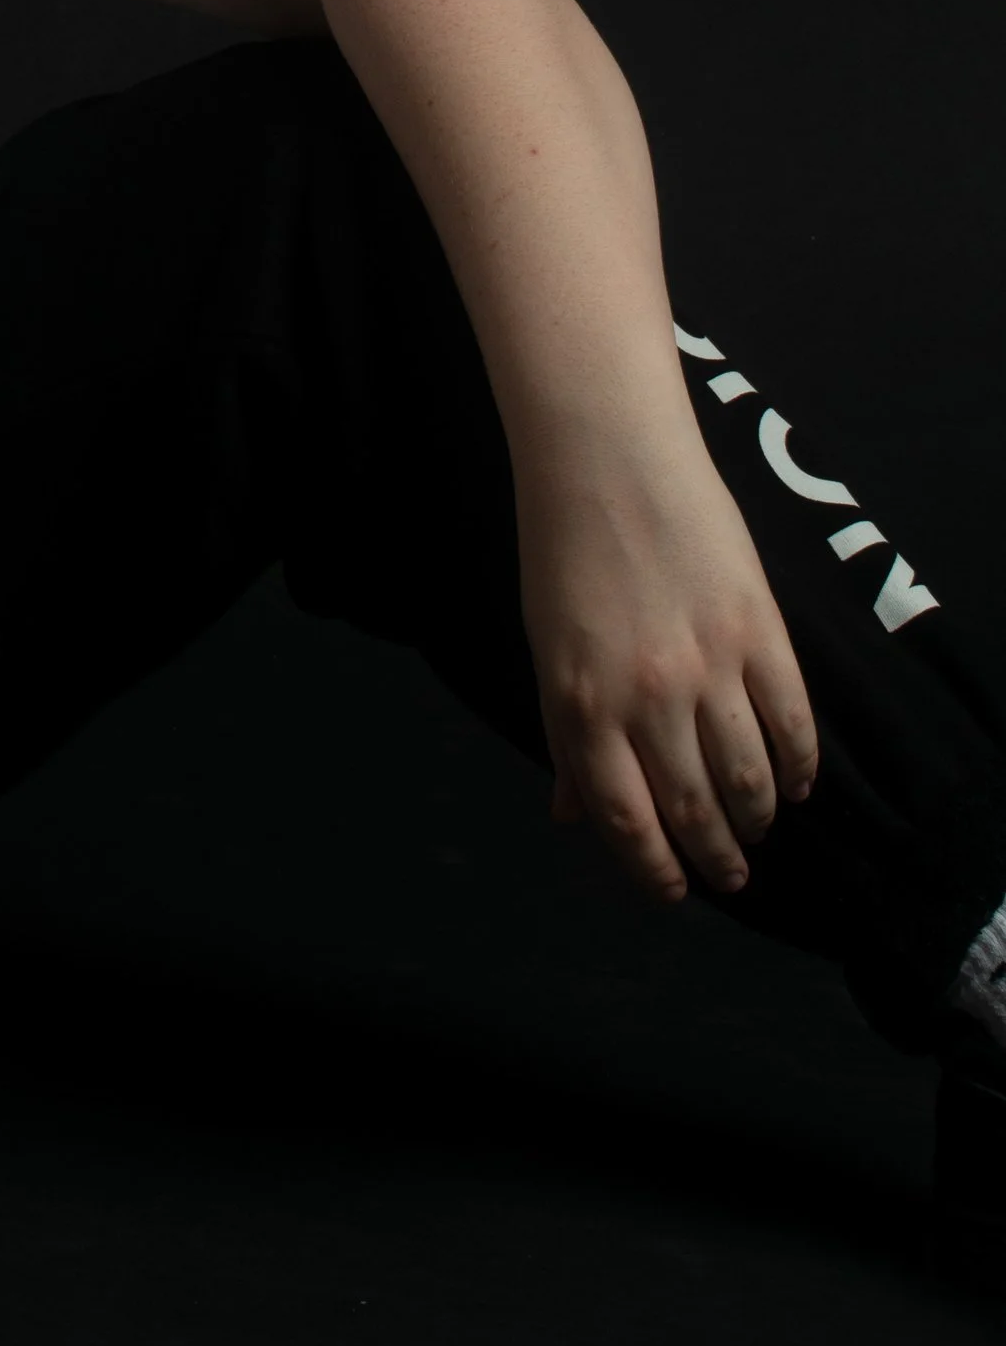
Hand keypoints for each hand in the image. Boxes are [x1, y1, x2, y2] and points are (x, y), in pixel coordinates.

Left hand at [515, 428, 818, 901]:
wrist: (606, 454)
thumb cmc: (562, 548)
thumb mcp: (547, 648)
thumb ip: (565, 735)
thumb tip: (571, 816)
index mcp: (582, 705)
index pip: (624, 820)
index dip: (652, 869)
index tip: (671, 891)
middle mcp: (645, 698)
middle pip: (692, 810)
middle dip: (713, 858)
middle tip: (728, 877)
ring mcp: (707, 665)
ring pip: (747, 778)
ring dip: (756, 821)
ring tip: (758, 835)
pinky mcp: (758, 631)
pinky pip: (792, 722)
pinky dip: (799, 766)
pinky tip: (795, 785)